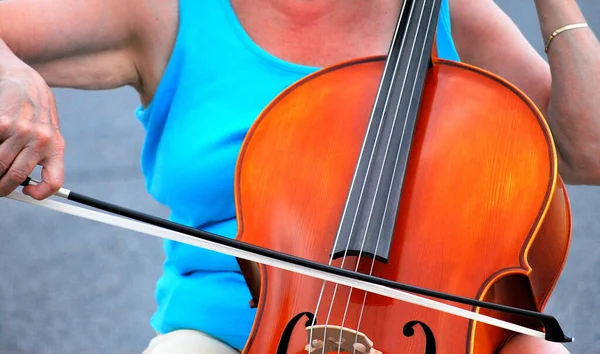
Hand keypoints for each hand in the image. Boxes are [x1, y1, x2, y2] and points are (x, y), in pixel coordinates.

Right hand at [0, 61, 64, 199]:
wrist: (26, 82)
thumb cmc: (37, 115)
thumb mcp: (49, 135)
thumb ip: (41, 158)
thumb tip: (26, 186)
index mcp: (56, 147)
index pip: (54, 181)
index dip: (41, 194)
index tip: (28, 193)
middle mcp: (41, 140)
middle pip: (16, 177)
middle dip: (1, 188)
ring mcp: (21, 131)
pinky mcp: (2, 123)